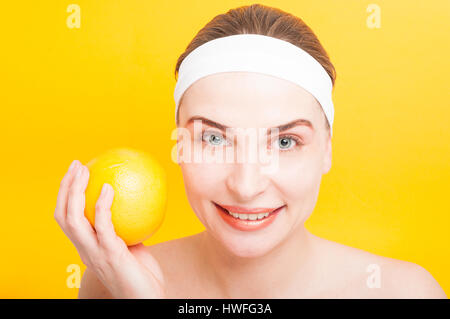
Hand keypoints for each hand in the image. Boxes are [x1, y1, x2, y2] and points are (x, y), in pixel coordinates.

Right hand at [54, 160, 165, 297]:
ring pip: (73, 219)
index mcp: (87, 247)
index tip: (76, 173)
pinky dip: (101, 206)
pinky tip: (109, 188)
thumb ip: (127, 228)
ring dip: (75, 193)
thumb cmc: (141, 274)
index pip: (67, 219)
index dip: (66, 195)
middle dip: (66, 187)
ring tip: (85, 171)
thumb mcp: (132, 245)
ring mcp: (95, 253)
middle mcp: (85, 249)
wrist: (146, 299)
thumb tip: (136, 202)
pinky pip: (103, 226)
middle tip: (76, 165)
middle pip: (63, 215)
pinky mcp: (110, 255)